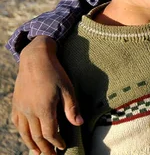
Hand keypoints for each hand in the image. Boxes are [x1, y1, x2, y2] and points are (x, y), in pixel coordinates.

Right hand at [11, 36, 82, 153]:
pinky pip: (17, 123)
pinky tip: (27, 137)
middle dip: (45, 148)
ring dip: (32, 144)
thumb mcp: (67, 88)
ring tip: (38, 153)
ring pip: (24, 132)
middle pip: (36, 136)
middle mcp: (29, 111)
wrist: (35, 58)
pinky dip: (22, 133)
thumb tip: (79, 124)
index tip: (63, 146)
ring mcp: (21, 108)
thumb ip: (72, 108)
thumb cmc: (55, 72)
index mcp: (44, 108)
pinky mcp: (16, 104)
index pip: (49, 133)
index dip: (56, 142)